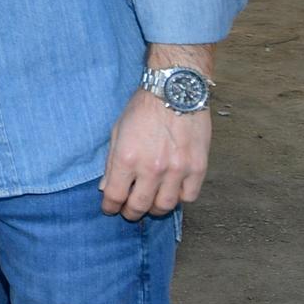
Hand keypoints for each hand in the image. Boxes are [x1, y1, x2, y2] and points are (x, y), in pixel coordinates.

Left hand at [100, 90, 209, 219]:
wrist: (175, 90)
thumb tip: (106, 188)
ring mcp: (177, 170)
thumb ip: (111, 162)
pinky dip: (179, 198)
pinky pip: (189, 196)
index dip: (110, 207)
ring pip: (165, 206)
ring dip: (155, 209)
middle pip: (140, 206)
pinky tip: (172, 191)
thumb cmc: (143, 108)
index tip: (110, 208)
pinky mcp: (198, 167)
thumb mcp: (117, 131)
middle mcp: (151, 169)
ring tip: (150, 204)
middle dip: (131, 213)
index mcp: (126, 159)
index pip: (115, 196)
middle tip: (129, 212)